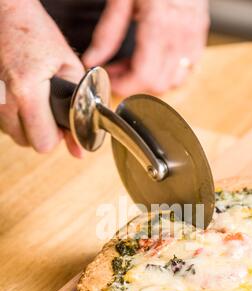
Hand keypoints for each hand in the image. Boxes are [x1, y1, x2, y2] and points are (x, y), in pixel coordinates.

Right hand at [0, 0, 84, 155]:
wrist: (4, 13)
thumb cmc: (35, 32)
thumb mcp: (68, 65)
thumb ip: (79, 108)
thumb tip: (78, 150)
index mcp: (27, 90)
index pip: (43, 143)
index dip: (56, 136)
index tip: (60, 123)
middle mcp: (3, 99)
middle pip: (28, 143)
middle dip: (42, 131)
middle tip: (49, 110)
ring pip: (14, 135)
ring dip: (27, 124)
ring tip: (34, 99)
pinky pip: (2, 123)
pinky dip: (14, 115)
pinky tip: (20, 96)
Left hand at [83, 0, 209, 95]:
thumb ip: (107, 33)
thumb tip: (94, 59)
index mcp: (159, 25)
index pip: (143, 76)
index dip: (123, 86)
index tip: (109, 79)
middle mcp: (180, 35)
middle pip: (158, 84)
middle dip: (135, 83)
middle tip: (117, 69)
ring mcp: (193, 36)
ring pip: (175, 80)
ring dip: (152, 79)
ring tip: (135, 63)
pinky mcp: (199, 33)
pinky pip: (188, 67)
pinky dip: (170, 70)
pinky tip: (155, 56)